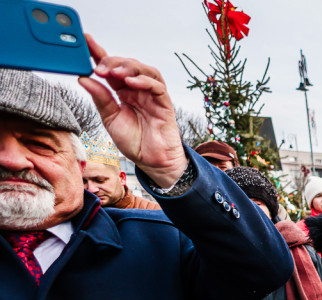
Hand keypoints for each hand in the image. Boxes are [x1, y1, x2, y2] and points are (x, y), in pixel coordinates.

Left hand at [77, 35, 186, 187]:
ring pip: (144, 70)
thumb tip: (83, 79)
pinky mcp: (164, 103)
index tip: (85, 41)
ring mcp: (151, 95)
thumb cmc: (134, 141)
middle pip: (127, 65)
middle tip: (99, 68)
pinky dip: (144, 81)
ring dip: (129, 67)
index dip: (99, 53)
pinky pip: (157, 86)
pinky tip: (132, 82)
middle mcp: (137, 90)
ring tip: (115, 72)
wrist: (152, 161)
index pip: (110, 68)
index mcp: (122, 92)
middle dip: (112, 62)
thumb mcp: (110, 119)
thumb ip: (100, 98)